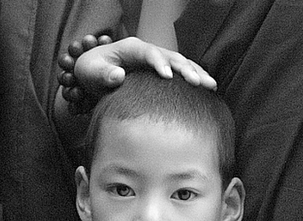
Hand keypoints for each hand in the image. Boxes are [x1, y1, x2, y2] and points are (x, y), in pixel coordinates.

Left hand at [73, 36, 216, 95]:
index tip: (168, 78)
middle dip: (186, 69)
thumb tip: (119, 76)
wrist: (95, 75)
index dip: (159, 63)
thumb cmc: (92, 72)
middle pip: (171, 57)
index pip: (149, 52)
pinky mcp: (163, 72)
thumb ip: (103, 74)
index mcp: (131, 48)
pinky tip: (209, 89)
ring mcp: (157, 61)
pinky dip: (195, 79)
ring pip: (181, 64)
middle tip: (198, 83)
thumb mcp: (91, 72)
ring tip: (211, 86)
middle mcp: (148, 52)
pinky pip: (182, 73)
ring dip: (197, 74)